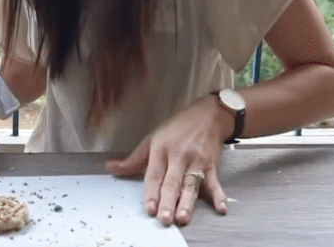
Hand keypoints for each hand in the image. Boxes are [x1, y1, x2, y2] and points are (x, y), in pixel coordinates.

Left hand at [106, 95, 229, 225]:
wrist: (206, 115)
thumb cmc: (177, 128)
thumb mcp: (152, 139)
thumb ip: (133, 159)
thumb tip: (112, 168)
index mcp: (161, 150)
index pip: (154, 175)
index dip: (151, 192)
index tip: (149, 208)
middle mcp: (178, 156)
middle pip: (172, 182)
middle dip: (168, 202)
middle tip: (165, 219)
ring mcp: (196, 161)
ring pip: (190, 184)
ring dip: (187, 202)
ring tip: (183, 217)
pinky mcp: (211, 164)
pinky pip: (214, 182)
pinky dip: (218, 195)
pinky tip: (220, 207)